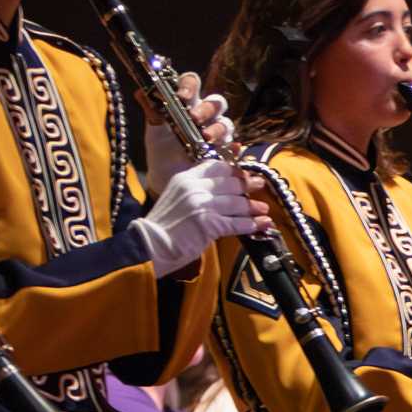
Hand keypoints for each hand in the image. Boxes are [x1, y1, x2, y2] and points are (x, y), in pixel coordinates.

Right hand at [135, 161, 269, 276]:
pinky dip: (252, 224)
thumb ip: (195, 189)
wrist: (148, 245)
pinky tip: (263, 224)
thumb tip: (221, 190)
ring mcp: (202, 205)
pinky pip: (237, 222)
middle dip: (247, 184)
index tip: (244, 172)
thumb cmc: (162, 226)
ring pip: (236, 202)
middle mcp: (194, 188)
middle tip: (259, 185)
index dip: (234, 169)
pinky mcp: (209, 224)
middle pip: (230, 182)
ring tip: (263, 209)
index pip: (215, 166)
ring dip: (253, 206)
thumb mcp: (175, 197)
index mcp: (185, 178)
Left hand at [143, 72, 234, 191]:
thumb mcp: (154, 131)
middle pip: (215, 102)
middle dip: (206, 108)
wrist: (166, 179)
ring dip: (217, 128)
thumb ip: (152, 111)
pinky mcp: (224, 151)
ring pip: (225, 122)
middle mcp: (205, 115)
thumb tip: (140, 92)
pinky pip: (233, 147)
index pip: (192, 83)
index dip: (190, 85)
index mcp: (187, 103)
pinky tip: (230, 149)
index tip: (182, 96)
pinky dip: (232, 147)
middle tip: (194, 117)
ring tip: (205, 137)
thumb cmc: (161, 151)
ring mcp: (217, 133)